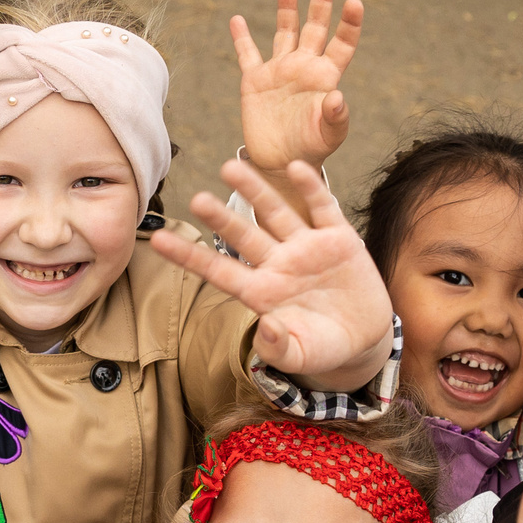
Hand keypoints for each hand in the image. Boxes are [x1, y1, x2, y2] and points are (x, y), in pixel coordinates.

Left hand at [176, 160, 393, 391]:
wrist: (364, 338)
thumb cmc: (323, 348)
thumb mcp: (301, 356)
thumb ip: (279, 348)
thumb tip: (265, 329)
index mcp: (262, 292)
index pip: (217, 270)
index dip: (188, 256)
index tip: (158, 240)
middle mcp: (278, 264)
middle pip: (243, 236)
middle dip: (221, 217)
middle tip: (196, 199)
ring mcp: (307, 248)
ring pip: (276, 213)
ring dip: (256, 191)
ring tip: (231, 166)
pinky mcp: (338, 238)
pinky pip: (322, 207)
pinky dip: (311, 187)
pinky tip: (296, 168)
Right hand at [236, 0, 364, 175]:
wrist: (281, 164)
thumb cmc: (311, 150)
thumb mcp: (329, 136)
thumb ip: (336, 117)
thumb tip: (337, 97)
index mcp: (326, 77)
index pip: (342, 44)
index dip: (349, 23)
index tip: (354, 2)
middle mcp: (304, 67)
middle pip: (314, 27)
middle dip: (320, 2)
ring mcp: (280, 71)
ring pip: (284, 32)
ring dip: (286, 8)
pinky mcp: (255, 81)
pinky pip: (247, 54)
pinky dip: (241, 37)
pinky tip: (237, 19)